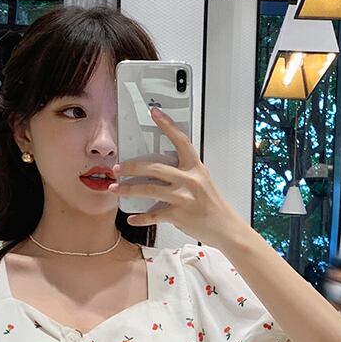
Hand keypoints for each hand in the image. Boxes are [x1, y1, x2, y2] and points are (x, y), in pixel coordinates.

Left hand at [110, 106, 242, 244]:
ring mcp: (183, 198)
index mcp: (195, 168)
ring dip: (128, 189)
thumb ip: (184, 173)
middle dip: (131, 167)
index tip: (155, 113)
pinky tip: (132, 218)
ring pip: (148, 189)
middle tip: (118, 168)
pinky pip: (154, 215)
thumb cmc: (213, 205)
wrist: (225, 227)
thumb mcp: (202, 181)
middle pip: (154, 167)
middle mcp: (188, 180)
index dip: (167, 125)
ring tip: (115, 189)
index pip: (180, 141)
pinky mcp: (178, 215)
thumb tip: (160, 169)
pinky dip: (141, 218)